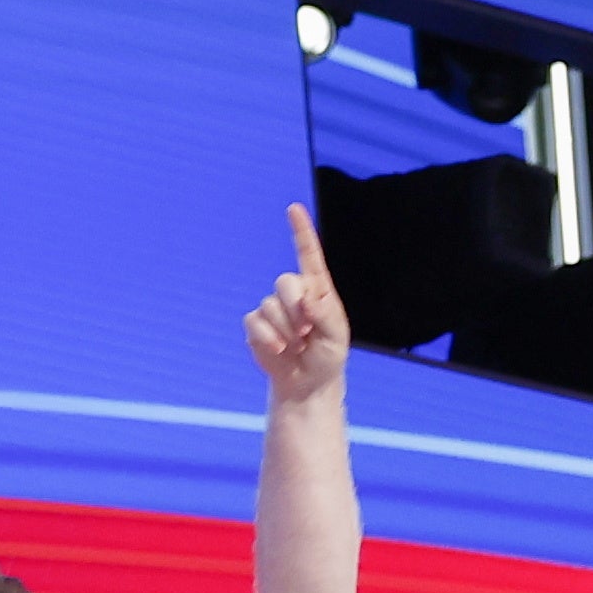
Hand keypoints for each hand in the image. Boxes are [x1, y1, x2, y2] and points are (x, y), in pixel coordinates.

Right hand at [244, 203, 351, 407]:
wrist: (307, 383)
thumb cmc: (327, 356)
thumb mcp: (337, 336)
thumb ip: (326, 313)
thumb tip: (307, 297)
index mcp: (318, 290)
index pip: (308, 255)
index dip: (301, 231)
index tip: (293, 209)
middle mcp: (294, 294)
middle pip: (285, 282)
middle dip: (295, 307)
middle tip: (307, 331)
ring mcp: (272, 308)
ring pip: (270, 307)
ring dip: (286, 331)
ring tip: (297, 346)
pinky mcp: (256, 325)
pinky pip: (255, 323)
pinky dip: (268, 339)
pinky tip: (279, 351)